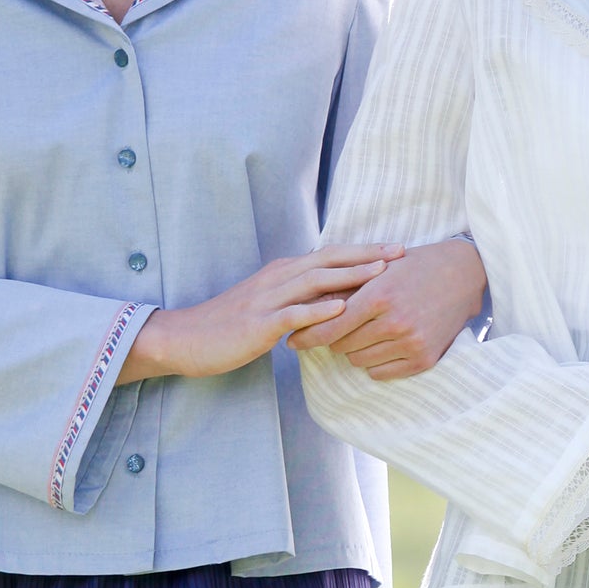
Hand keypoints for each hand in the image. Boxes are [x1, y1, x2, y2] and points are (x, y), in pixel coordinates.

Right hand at [119, 246, 398, 381]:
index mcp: (283, 273)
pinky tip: (342, 307)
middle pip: (328, 259)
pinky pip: (293, 314)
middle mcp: (278, 279)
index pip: (329, 256)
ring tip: (383, 271)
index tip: (396, 249)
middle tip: (402, 250)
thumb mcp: (270, 307)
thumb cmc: (230, 326)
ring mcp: (267, 300)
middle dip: (366, 254)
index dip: (363, 250)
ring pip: (314, 280)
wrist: (186, 338)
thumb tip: (335, 300)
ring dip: (350, 274)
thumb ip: (300, 300)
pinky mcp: (258, 324)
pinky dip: (319, 309)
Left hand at [289, 236, 487, 378]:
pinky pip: (380, 372)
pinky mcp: (424, 360)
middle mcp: (395, 323)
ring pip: (359, 360)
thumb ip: (343, 289)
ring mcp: (411, 343)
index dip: (307, 335)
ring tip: (366, 331)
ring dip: (355, 349)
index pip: (331, 326)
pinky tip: (382, 344)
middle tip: (339, 327)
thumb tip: (305, 309)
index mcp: (380, 296)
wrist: (462, 275)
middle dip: (334, 338)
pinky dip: (374, 362)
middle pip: (342, 346)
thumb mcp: (378, 268)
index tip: (293, 340)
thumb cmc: (414, 266)